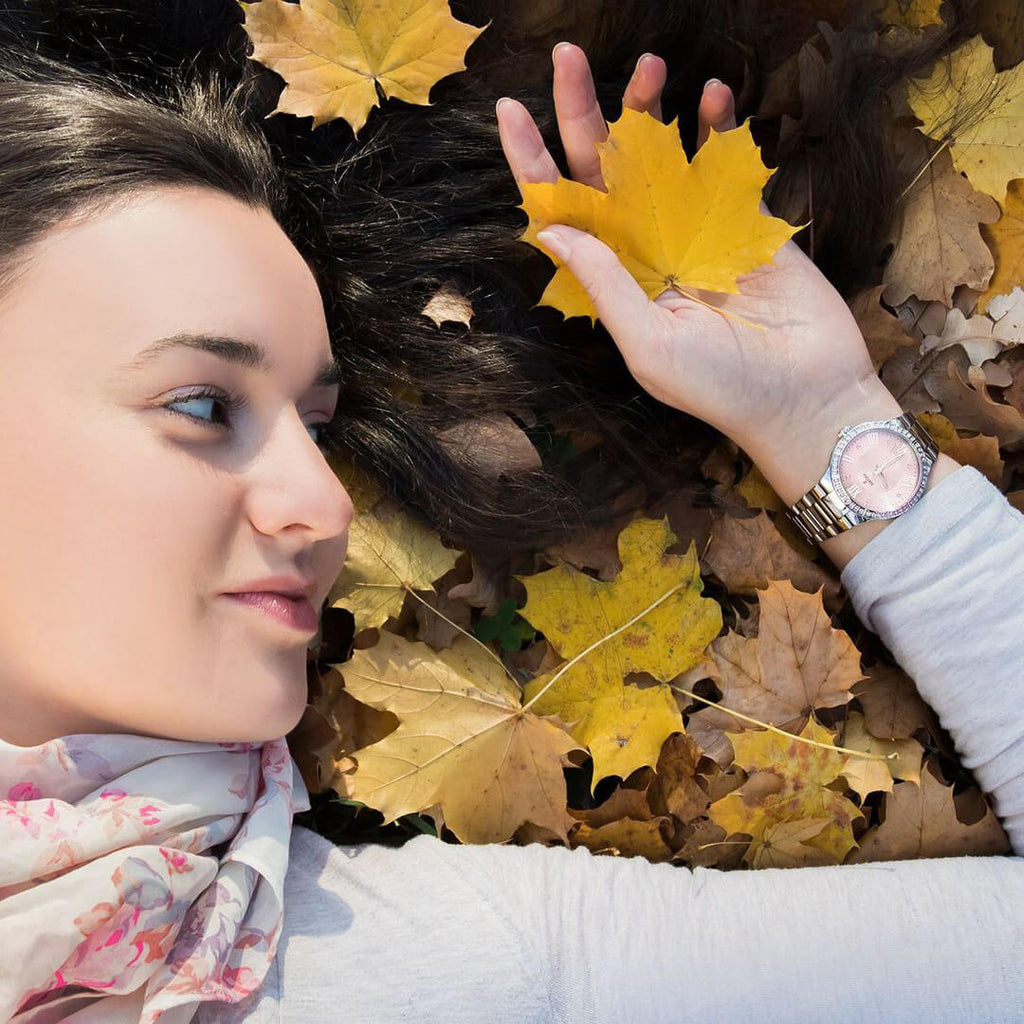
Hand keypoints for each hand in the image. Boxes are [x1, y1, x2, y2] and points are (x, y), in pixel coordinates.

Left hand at [494, 42, 895, 468]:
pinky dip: (717, 124)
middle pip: (602, 167)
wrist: (806, 394)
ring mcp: (694, 226)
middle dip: (582, 110)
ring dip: (648, 108)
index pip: (562, 211)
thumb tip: (550, 225)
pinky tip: (713, 94)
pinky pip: (723, 158)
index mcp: (613, 277)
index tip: (511, 110)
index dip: (534, 163)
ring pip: (659, 153)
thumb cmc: (720, 386)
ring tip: (650, 66)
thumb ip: (604, 282)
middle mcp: (645, 245)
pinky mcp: (745, 216)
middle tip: (569, 56)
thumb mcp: (648, 343)